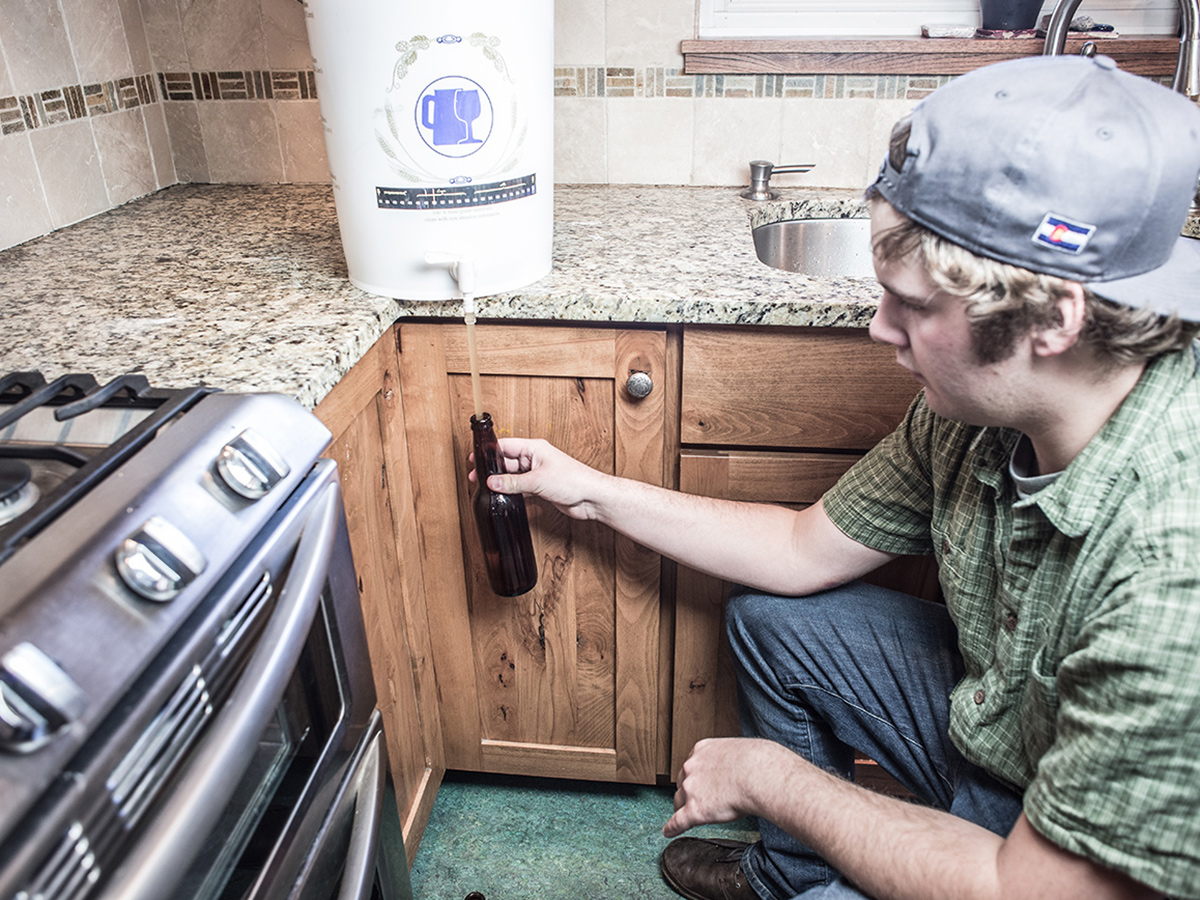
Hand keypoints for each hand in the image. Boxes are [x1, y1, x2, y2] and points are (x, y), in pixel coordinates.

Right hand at [468, 437, 610, 520]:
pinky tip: (502, 496)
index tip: (475, 458)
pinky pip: (521, 487)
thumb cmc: (573, 480)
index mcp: (535, 448)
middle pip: (507, 461)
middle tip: (476, 477)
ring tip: (485, 488)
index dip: (489, 452)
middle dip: (492, 469)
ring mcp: (538, 473)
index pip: (506, 446)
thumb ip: (512, 482)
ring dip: (501, 482)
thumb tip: (492, 482)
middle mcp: (535, 458)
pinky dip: (512, 491)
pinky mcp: (542, 487)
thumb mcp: (537, 481)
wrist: (591, 497)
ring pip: (513, 476)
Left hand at [664, 738, 790, 838]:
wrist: (757, 774)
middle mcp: (691, 767)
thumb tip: (742, 766)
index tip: (698, 783)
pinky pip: (678, 821)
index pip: (692, 765)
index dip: (695, 777)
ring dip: (683, 808)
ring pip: (680, 801)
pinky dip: (672, 827)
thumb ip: (732, 759)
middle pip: (682, 782)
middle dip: (688, 791)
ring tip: (684, 816)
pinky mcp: (694, 810)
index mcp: (702, 750)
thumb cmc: (757, 761)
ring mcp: (690, 789)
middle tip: (696, 799)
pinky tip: (669, 832)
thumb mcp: (739, 750)